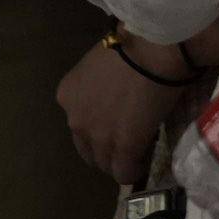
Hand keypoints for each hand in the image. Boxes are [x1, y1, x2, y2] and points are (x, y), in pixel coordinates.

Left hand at [56, 37, 193, 184]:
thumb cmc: (130, 46)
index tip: (118, 125)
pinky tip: (145, 161)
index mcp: (67, 95)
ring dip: (121, 161)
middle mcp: (74, 118)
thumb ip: (99, 89)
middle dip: (106, 150)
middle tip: (128, 142)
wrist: (151, 49)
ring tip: (140, 151)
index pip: (79, 126)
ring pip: (105, 164)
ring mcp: (97, 135)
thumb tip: (115, 98)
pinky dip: (135, 171)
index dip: (100, 129)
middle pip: (88, 150)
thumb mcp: (100, 68)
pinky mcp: (123, 146)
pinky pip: (124, 172)